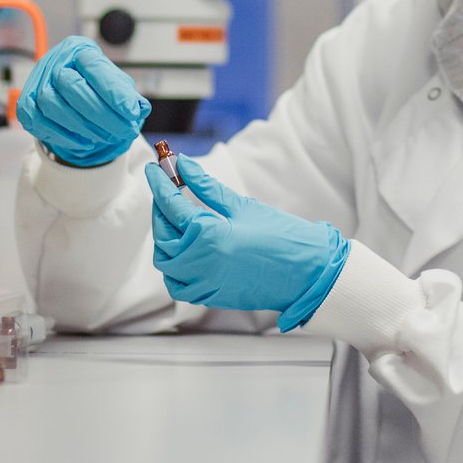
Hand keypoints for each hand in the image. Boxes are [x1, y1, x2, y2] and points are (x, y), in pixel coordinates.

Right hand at [16, 36, 150, 167]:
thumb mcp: (117, 86)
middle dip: (100, 113)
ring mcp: (36, 81)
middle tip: (124, 130)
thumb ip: (128, 95)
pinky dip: (63, 135)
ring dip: (81, 125)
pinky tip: (84, 141)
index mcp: (79, 49)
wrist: (71, 96)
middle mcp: (54, 60)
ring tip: (104, 136)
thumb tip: (139, 108)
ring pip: (51, 103)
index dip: (113, 91)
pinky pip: (37, 120)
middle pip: (71, 85)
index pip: (94, 66)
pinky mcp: (26, 104)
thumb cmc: (96, 88)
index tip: (132, 111)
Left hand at [146, 155, 349, 330]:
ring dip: (165, 238)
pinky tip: (183, 250)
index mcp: (208, 236)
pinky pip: (178, 284)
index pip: (171, 205)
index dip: (159, 183)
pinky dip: (173, 267)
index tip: (154, 168)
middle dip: (161, 209)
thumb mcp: (243, 207)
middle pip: (163, 234)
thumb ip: (207, 188)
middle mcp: (200, 263)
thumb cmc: (282, 237)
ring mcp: (203, 284)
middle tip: (167, 190)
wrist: (308, 273)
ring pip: (166, 262)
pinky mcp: (210, 296)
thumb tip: (185, 166)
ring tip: (175, 218)